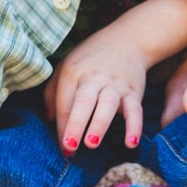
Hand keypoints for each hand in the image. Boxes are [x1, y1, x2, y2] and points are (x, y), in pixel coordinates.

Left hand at [44, 28, 150, 151]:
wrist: (129, 39)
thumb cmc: (92, 57)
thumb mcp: (67, 64)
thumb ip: (53, 91)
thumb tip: (50, 119)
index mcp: (73, 71)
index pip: (64, 102)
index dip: (62, 126)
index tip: (62, 148)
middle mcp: (94, 77)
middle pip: (83, 102)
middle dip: (75, 124)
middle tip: (69, 146)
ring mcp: (115, 84)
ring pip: (107, 105)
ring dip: (99, 125)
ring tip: (91, 144)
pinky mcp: (134, 91)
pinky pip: (135, 111)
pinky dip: (134, 127)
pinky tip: (131, 144)